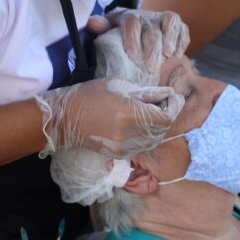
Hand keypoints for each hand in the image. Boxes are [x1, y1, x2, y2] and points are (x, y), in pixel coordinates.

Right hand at [36, 78, 183, 157]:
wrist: (66, 118)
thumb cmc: (91, 95)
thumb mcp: (120, 85)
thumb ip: (147, 92)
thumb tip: (168, 94)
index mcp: (129, 113)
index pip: (165, 118)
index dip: (173, 107)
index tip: (173, 98)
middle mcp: (128, 133)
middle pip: (162, 130)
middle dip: (166, 116)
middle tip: (163, 103)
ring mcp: (123, 147)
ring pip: (153, 141)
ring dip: (158, 128)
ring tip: (151, 114)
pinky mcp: (118, 154)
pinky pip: (142, 147)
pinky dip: (147, 137)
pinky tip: (140, 125)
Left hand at [87, 9, 189, 83]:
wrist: (135, 28)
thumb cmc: (119, 34)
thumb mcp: (108, 31)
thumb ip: (100, 27)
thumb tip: (93, 23)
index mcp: (129, 16)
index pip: (132, 22)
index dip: (132, 38)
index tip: (133, 57)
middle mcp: (147, 15)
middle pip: (152, 29)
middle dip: (152, 48)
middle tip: (151, 67)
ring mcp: (162, 18)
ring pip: (171, 21)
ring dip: (171, 38)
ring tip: (169, 56)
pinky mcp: (175, 24)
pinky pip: (182, 27)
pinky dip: (182, 40)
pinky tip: (177, 55)